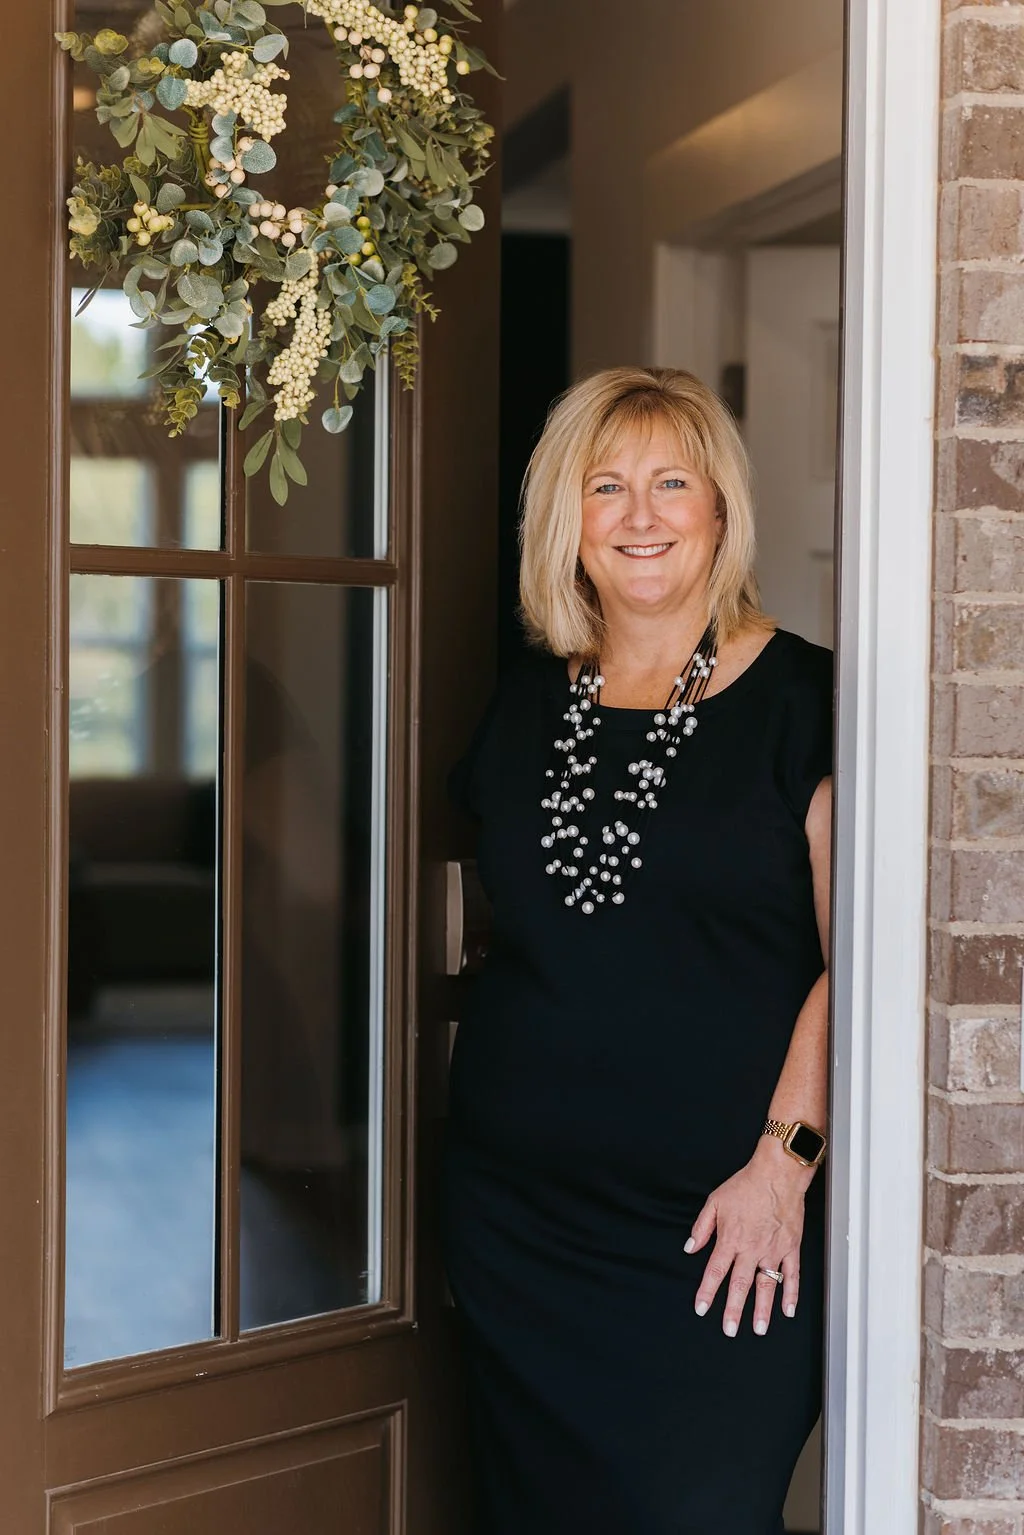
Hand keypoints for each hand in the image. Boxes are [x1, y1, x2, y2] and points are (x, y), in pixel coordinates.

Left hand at [684, 1138, 814, 1334]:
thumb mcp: (715, 1201)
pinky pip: (792, 1275)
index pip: (715, 1271)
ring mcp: (773, 1250)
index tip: (701, 1308)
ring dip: (762, 1310)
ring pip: (767, 1286)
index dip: (707, 1292)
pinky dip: (791, 1294)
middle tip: (729, 1330)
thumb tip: (690, 1247)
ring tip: (758, 1329)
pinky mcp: (791, 1247)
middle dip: (733, 1310)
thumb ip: (702, 1227)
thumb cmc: (747, 1184)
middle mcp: (751, 1249)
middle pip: (740, 1285)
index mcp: (731, 1239)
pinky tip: (788, 1309)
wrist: (777, 1174)